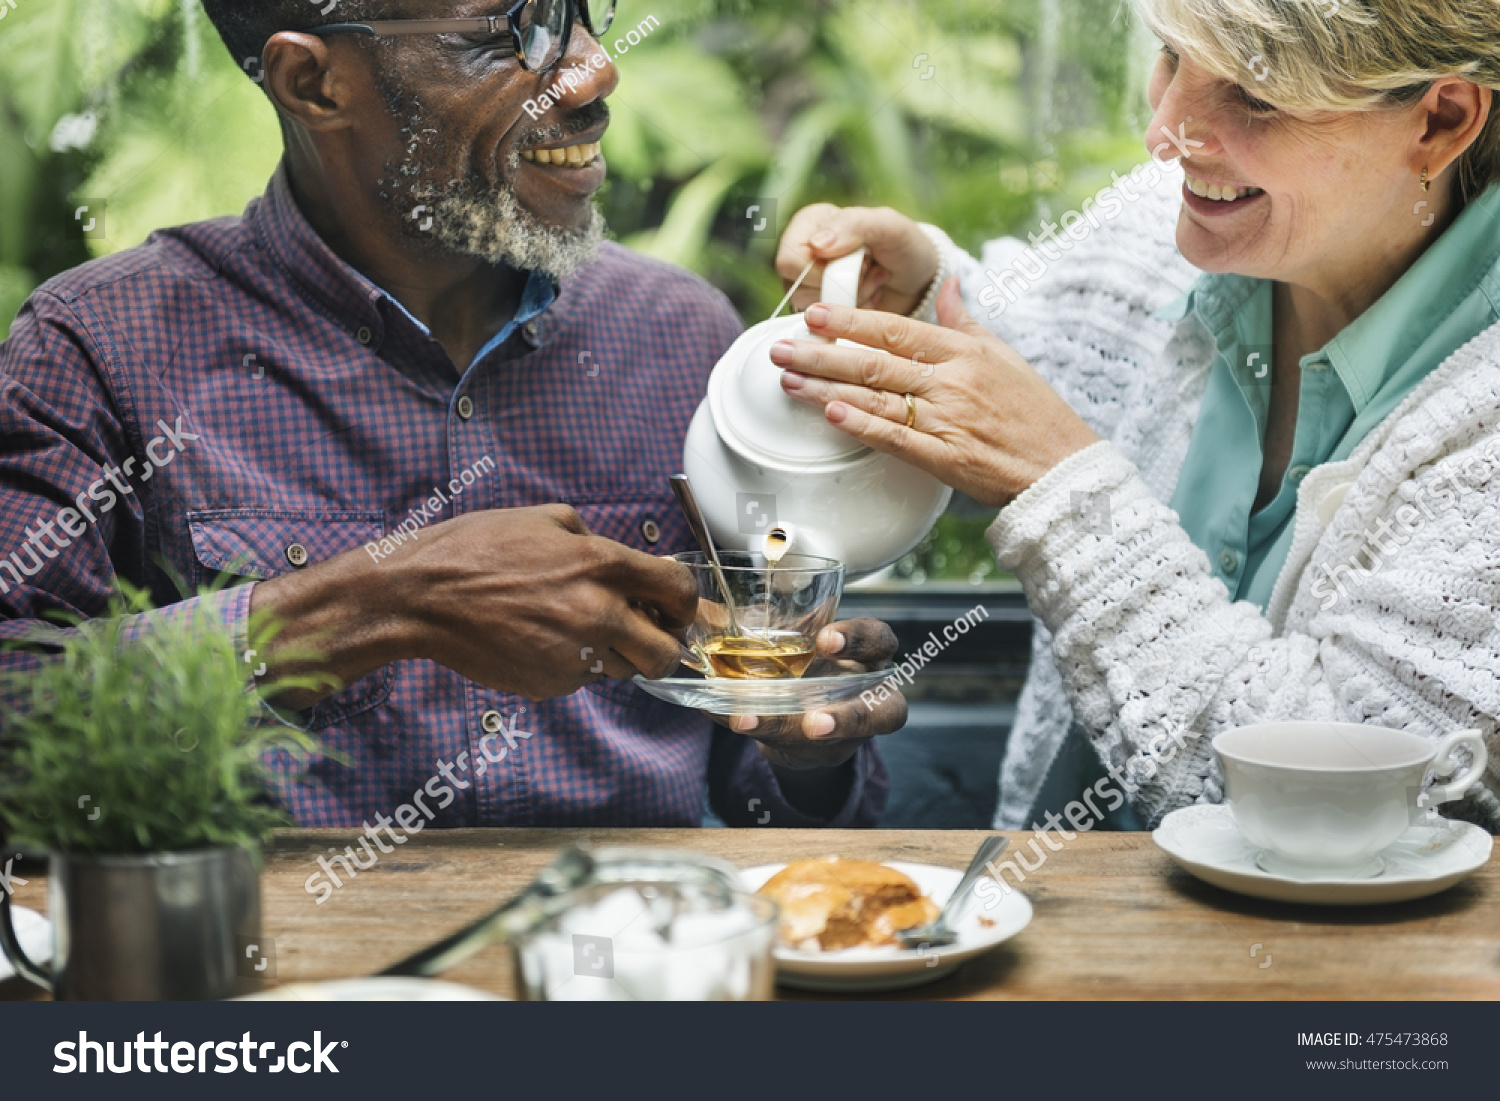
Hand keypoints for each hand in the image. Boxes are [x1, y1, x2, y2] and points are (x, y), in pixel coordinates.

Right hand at [397, 505, 697, 696]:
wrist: (421, 596)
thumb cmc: (477, 549)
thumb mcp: (546, 518)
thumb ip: (596, 539)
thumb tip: (629, 564)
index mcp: (602, 563)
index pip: (680, 591)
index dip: (686, 603)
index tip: (677, 608)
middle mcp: (598, 612)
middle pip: (666, 652)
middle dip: (663, 646)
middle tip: (648, 636)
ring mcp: (575, 654)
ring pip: (625, 670)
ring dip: (617, 656)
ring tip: (579, 630)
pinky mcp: (552, 684)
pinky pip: (584, 679)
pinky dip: (576, 664)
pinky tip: (543, 640)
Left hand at [710, 617, 906, 770]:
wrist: (806, 702)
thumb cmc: (809, 658)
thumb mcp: (800, 635)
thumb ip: (773, 621)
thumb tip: (700, 608)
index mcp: (870, 655)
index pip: (879, 640)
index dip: (858, 640)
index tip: (825, 640)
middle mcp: (870, 696)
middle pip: (885, 712)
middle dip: (847, 718)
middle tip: (812, 722)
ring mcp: (851, 731)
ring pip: (836, 744)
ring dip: (789, 736)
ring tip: (747, 722)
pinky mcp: (824, 752)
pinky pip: (794, 748)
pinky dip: (756, 730)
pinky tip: (722, 715)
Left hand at [770, 278, 1099, 507]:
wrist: (1062, 469)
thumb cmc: (1034, 413)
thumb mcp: (1005, 355)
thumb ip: (966, 321)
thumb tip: (948, 284)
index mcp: (964, 352)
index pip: (896, 329)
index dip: (851, 321)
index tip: (814, 316)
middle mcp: (951, 381)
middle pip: (875, 361)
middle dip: (822, 354)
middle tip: (782, 348)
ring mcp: (947, 420)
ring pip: (876, 398)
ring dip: (827, 389)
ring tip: (789, 381)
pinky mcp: (946, 458)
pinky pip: (895, 439)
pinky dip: (861, 426)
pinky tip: (830, 416)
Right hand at [775, 204, 938, 315]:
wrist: (920, 280)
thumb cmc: (905, 246)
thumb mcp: (888, 226)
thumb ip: (854, 225)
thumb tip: (816, 244)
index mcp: (809, 223)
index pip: (790, 260)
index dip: (822, 271)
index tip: (859, 261)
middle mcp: (802, 253)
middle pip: (797, 288)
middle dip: (842, 286)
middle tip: (870, 271)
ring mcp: (809, 285)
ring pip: (811, 310)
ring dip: (851, 301)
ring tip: (873, 282)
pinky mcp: (821, 312)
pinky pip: (823, 327)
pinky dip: (852, 316)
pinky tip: (870, 298)